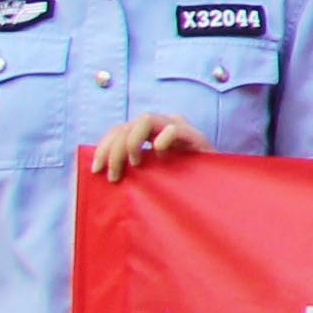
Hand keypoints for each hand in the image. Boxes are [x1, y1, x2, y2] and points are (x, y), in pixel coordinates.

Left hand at [86, 114, 205, 183]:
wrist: (216, 192)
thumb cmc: (179, 187)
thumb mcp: (147, 176)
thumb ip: (128, 169)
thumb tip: (97, 173)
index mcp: (149, 133)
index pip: (118, 129)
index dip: (103, 147)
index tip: (96, 170)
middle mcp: (162, 126)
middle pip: (127, 125)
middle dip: (114, 150)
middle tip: (114, 176)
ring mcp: (180, 128)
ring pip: (145, 119)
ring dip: (132, 143)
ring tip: (135, 164)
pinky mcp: (197, 138)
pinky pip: (173, 129)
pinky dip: (162, 141)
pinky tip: (161, 156)